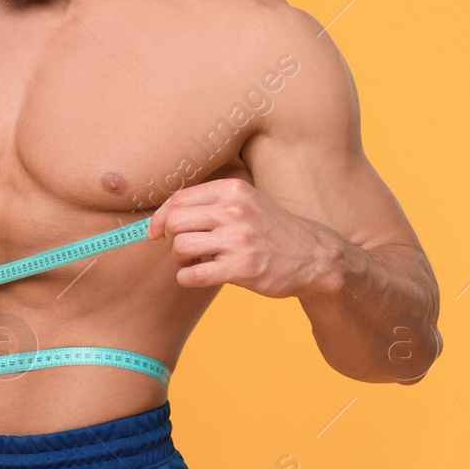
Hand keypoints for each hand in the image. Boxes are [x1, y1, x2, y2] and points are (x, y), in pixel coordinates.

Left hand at [147, 177, 345, 298]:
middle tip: (186, 249)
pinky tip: (199, 277)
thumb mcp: (247, 202)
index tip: (155, 232)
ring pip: (180, 247)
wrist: (315, 258)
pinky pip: (192, 275)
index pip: (179, 198)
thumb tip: (164, 215)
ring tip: (197, 262)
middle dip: (171, 239)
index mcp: (233, 190)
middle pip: (175, 222)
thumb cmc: (272, 231)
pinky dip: (187, 278)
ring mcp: (238, 240)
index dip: (160, 217)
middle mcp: (234, 210)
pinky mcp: (241, 268)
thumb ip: (212, 203)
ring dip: (181, 260)